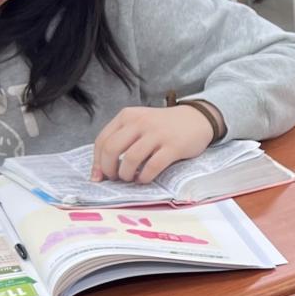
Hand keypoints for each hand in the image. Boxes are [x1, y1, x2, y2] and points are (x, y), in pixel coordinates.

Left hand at [92, 105, 212, 182]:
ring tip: (131, 178)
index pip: (102, 140)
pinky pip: (153, 166)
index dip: (97, 162)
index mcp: (127, 116)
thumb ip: (122, 139)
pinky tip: (144, 179)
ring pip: (131, 159)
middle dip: (109, 169)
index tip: (99, 176)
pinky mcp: (173, 146)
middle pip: (112, 149)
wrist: (196, 119)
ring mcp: (157, 134)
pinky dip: (145, 177)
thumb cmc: (164, 126)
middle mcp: (140, 122)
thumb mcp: (139, 123)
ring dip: (126, 175)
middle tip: (114, 178)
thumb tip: (102, 170)